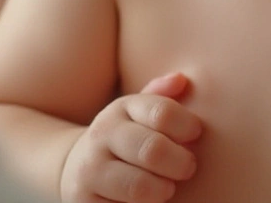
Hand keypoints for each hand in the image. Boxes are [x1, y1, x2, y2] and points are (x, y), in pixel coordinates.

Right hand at [61, 73, 202, 202]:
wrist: (76, 168)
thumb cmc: (125, 140)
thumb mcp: (138, 114)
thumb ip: (161, 98)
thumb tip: (180, 79)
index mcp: (121, 109)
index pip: (161, 112)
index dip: (187, 126)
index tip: (194, 135)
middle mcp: (102, 135)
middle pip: (153, 149)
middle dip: (180, 163)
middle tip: (187, 168)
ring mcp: (90, 169)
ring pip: (139, 186)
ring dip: (162, 190)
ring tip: (166, 188)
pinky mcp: (85, 201)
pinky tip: (145, 201)